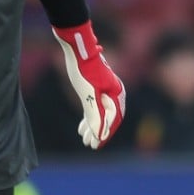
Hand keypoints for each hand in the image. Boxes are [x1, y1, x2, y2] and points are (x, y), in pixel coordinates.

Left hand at [54, 21, 124, 148]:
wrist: (77, 48)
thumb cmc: (84, 70)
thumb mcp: (88, 94)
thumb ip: (94, 114)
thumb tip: (98, 134)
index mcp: (116, 94)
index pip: (113, 119)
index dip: (104, 133)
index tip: (96, 145)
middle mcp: (114, 92)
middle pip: (109, 118)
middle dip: (99, 132)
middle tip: (90, 146)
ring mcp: (104, 90)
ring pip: (101, 113)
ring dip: (93, 127)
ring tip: (85, 140)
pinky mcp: (95, 88)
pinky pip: (95, 107)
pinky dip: (89, 118)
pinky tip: (82, 128)